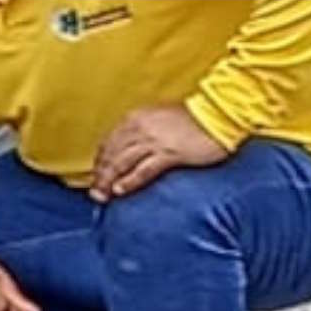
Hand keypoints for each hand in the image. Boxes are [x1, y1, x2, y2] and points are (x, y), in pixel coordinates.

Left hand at [91, 105, 229, 201]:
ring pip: (122, 162)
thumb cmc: (191, 120)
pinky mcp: (169, 153)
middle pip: (112, 153)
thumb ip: (142, 132)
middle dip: (100, 174)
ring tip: (102, 196)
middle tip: (94, 192)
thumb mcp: (159, 120)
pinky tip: (121, 190)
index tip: (97, 176)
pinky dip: (130, 180)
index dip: (100, 161)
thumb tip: (131, 150)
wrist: (216, 115)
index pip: (109, 142)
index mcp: (136, 118)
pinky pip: (144, 169)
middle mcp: (140, 127)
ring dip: (109, 180)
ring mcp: (154, 140)